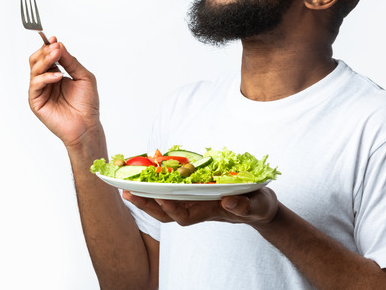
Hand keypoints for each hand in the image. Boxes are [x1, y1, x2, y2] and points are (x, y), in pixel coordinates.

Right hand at [28, 37, 101, 147]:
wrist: (87, 125)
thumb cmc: (87, 104)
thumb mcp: (83, 76)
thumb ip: (71, 61)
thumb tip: (59, 46)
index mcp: (56, 74)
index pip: (47, 57)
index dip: (48, 47)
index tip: (54, 39)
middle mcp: (46, 82)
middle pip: (36, 61)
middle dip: (44, 52)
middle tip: (55, 47)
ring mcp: (40, 91)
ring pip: (34, 70)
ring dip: (45, 60)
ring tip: (56, 55)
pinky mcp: (36, 102)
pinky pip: (35, 85)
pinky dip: (45, 77)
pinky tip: (58, 76)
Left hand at [122, 187, 278, 226]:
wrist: (259, 203)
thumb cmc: (258, 206)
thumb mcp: (257, 206)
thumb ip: (244, 206)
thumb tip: (228, 202)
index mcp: (207, 213)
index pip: (183, 215)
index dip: (170, 207)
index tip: (159, 197)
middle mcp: (195, 207)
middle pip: (165, 211)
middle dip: (146, 204)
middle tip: (127, 193)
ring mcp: (192, 199)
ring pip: (163, 201)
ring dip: (145, 195)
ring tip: (126, 186)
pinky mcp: (192, 188)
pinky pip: (170, 187)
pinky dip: (156, 181)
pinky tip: (143, 170)